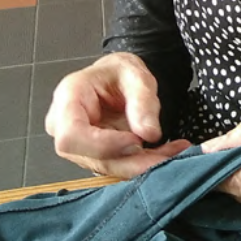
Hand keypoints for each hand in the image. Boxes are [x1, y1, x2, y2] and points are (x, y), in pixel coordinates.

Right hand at [44, 52, 190, 178]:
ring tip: (175, 150)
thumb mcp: (135, 74)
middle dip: (133, 161)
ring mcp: (78, 146)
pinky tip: (167, 154)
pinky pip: (119, 167)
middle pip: (91, 158)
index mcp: (68, 98)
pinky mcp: (94, 158)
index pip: (71, 135)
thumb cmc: (118, 72)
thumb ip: (142, 101)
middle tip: (169, 154)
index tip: (136, 140)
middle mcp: (65, 127)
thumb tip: (149, 133)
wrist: (116, 79)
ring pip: (108, 167)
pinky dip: (145, 163)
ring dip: (144, 164)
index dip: (103, 145)